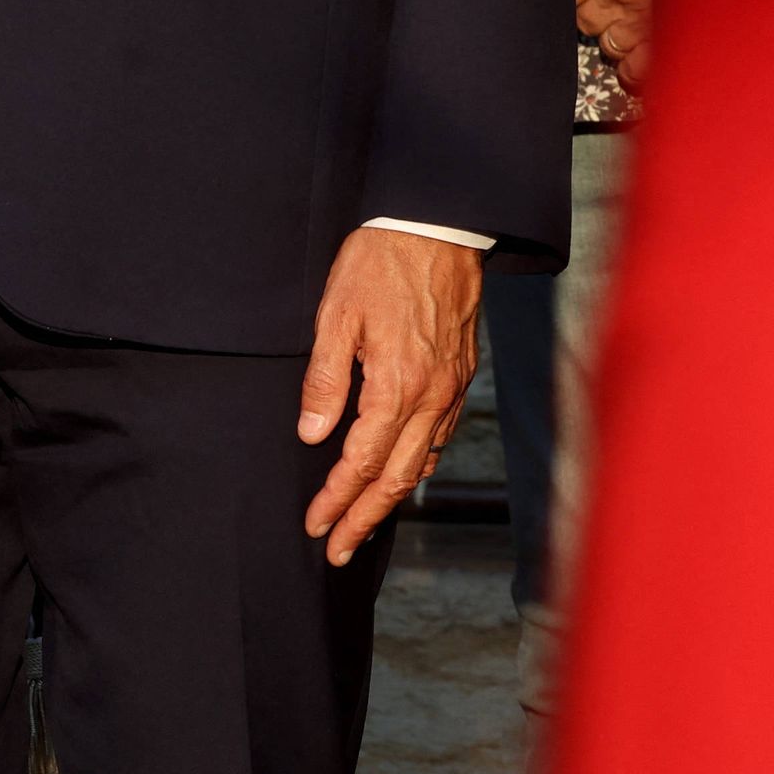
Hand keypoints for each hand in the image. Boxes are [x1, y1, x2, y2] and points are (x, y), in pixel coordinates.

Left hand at [297, 225, 482, 564]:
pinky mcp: (461, 374)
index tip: (315, 524)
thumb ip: (325, 378)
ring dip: (392, 498)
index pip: (362, 461)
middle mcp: (431, 395)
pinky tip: (405, 472)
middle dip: (365, 518)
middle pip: (397, 477)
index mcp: (396, 384)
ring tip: (366, 522)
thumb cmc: (382, 260)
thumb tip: (312, 433)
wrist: (439, 223)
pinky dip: (419, 464)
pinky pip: (441, 435)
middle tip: (338, 550)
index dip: (337, 498)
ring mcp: (451, 387)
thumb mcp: (337, 312)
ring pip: (423, 461)